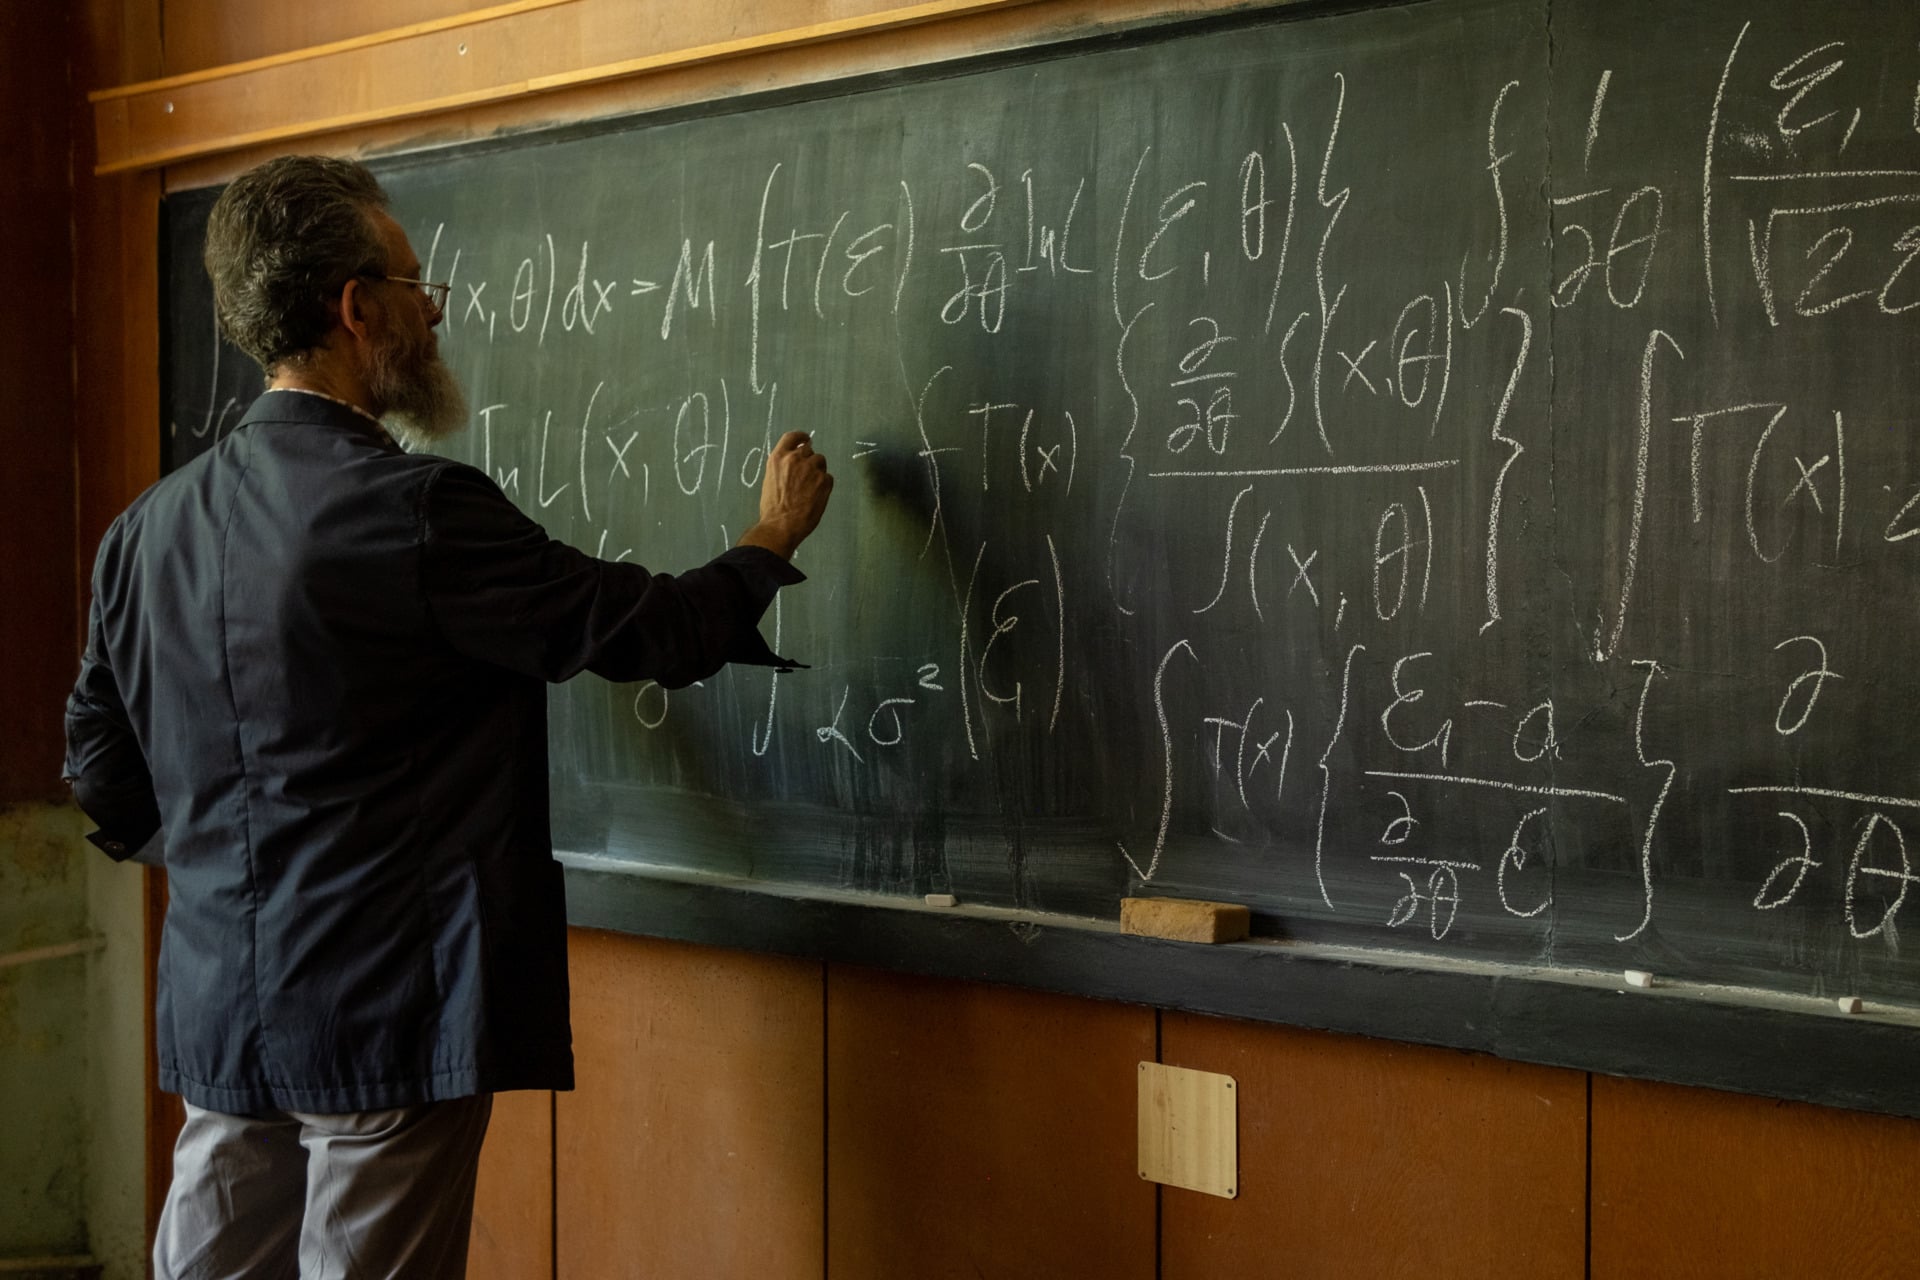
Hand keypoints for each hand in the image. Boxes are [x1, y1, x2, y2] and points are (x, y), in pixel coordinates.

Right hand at [737, 431, 832, 559]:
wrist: (781, 525)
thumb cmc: (772, 507)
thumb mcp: (771, 480)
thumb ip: (783, 467)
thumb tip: (794, 462)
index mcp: (778, 458)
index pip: (793, 437)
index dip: (801, 437)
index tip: (806, 439)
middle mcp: (795, 459)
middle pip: (809, 450)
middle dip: (809, 460)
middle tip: (807, 475)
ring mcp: (811, 469)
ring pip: (820, 462)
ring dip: (818, 472)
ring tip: (810, 489)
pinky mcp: (824, 481)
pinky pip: (828, 478)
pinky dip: (824, 485)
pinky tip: (815, 497)